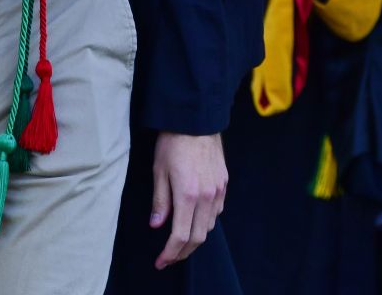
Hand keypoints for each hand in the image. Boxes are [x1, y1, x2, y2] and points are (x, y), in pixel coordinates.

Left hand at [150, 131, 226, 268]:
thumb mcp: (159, 171)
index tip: (161, 261)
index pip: (180, 236)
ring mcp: (218, 191)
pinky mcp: (224, 183)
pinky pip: (217, 212)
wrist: (196, 119)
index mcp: (188, 195)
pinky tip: (195, 220)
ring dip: (195, 238)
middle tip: (169, 257)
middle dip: (182, 252)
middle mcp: (207, 197)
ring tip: (180, 242)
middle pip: (197, 237)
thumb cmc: (173, 142)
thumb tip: (157, 224)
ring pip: (209, 226)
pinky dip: (205, 222)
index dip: (170, 253)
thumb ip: (160, 200)